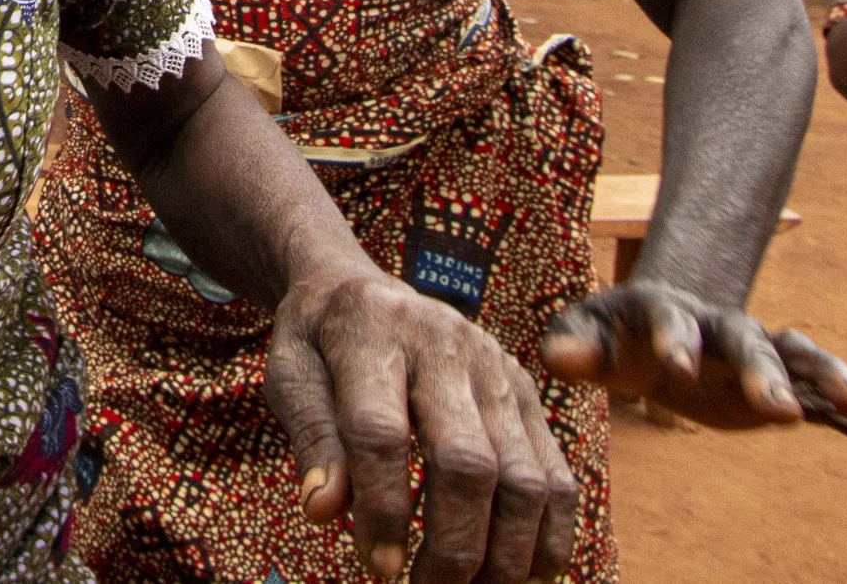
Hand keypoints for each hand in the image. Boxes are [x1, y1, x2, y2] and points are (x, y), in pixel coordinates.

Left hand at [265, 266, 574, 582]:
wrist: (364, 290)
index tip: (377, 568)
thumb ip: (311, 438)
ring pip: (523, 477)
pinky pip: (556, 476)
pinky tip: (520, 576)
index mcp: (372, 333)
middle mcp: (445, 346)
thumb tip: (323, 511)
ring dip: (504, 554)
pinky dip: (547, 538)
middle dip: (452, 544)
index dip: (382, 508)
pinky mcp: (527, 394)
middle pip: (467, 461)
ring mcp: (496, 369)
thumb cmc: (319, 343)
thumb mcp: (289, 373)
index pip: (381, 432)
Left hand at [544, 280, 846, 472]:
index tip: (678, 370)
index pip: (671, 322)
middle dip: (763, 372)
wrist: (654, 332)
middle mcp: (721, 328)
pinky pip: (830, 408)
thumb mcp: (583, 335)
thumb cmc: (610, 334)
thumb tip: (556, 359)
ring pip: (803, 361)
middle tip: (778, 412)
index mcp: (665, 310)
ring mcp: (759, 356)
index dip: (674, 342)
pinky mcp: (785, 390)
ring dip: (832, 380)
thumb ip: (572, 345)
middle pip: (748, 341)